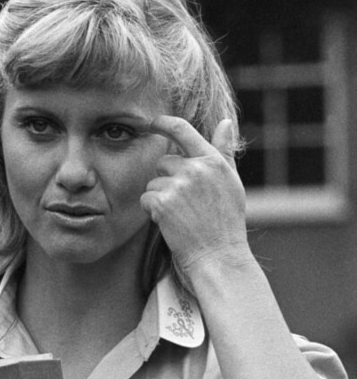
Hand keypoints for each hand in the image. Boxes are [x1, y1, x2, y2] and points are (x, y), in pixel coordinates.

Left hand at [140, 117, 248, 282]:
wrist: (218, 256)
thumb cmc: (226, 223)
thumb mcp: (231, 183)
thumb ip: (224, 152)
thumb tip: (225, 122)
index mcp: (213, 161)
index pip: (183, 130)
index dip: (164, 123)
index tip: (152, 122)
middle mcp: (195, 168)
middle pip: (163, 162)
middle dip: (166, 180)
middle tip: (183, 205)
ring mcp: (179, 185)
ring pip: (153, 183)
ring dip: (159, 198)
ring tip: (180, 216)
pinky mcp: (163, 202)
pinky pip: (146, 199)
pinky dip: (152, 212)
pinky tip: (170, 223)